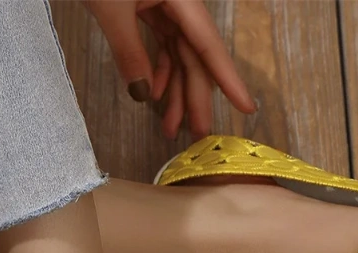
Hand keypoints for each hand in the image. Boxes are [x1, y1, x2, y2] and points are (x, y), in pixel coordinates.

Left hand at [83, 0, 254, 138]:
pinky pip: (162, 46)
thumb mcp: (110, 9)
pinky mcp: (150, 7)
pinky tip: (154, 95)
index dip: (229, 80)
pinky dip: (158, 71)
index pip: (209, 46)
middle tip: (197, 135)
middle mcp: (181, 3)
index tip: (247, 108)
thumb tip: (144, 95)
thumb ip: (129, 52)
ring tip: (170, 128)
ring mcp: (166, 5)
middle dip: (194, 97)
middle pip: (195, 57)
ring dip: (175, 92)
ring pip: (179, 56)